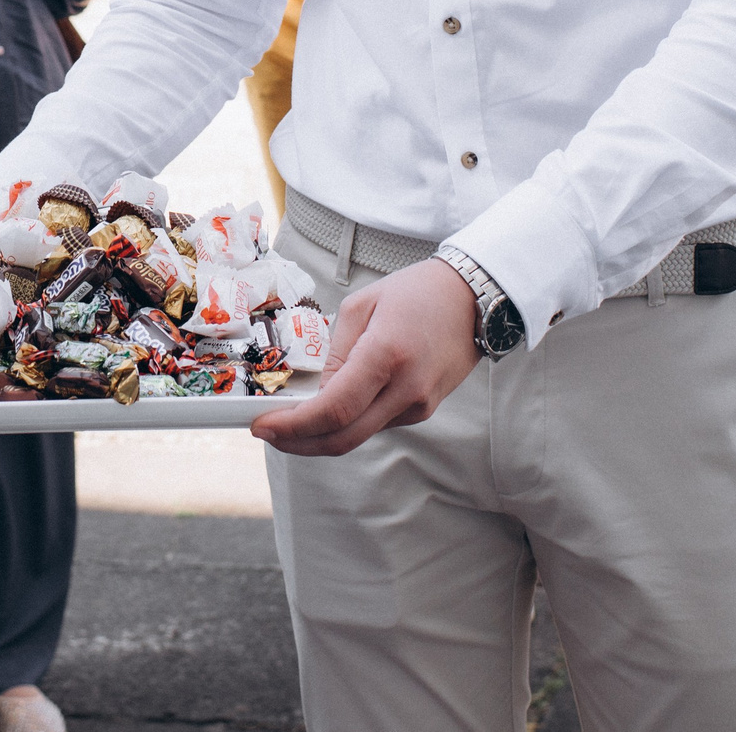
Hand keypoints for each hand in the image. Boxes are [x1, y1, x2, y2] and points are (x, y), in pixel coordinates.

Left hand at [249, 258, 481, 456]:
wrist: (472, 299)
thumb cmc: (416, 293)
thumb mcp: (362, 306)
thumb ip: (335, 352)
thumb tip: (315, 393)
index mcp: (385, 356)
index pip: (332, 409)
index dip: (293, 426)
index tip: (263, 425)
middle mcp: (406, 389)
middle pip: (343, 438)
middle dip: (298, 443)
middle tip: (268, 433)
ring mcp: (419, 404)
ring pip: (359, 435)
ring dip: (321, 434)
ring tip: (292, 418)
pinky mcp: (424, 410)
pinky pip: (377, 424)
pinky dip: (348, 422)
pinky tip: (332, 406)